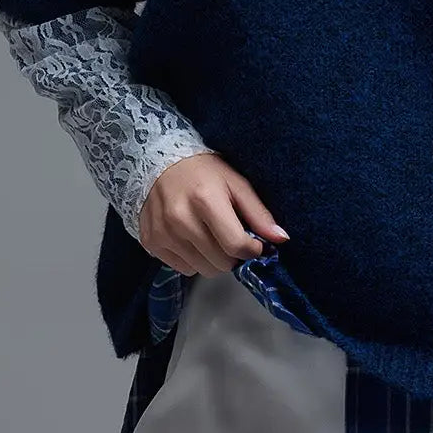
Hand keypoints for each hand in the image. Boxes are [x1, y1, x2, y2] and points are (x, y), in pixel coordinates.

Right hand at [137, 152, 290, 276]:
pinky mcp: (151, 242)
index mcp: (205, 200)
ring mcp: (163, 233)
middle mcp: (180, 219)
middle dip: (233, 255)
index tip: (254, 244)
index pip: (235, 245)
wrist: (157, 163)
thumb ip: (258, 213)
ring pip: (202, 270)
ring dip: (213, 260)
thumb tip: (281, 239)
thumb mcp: (236, 183)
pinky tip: (192, 239)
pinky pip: (183, 269)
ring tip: (211, 236)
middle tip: (231, 238)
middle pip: (220, 263)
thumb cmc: (203, 172)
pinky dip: (193, 260)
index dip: (252, 250)